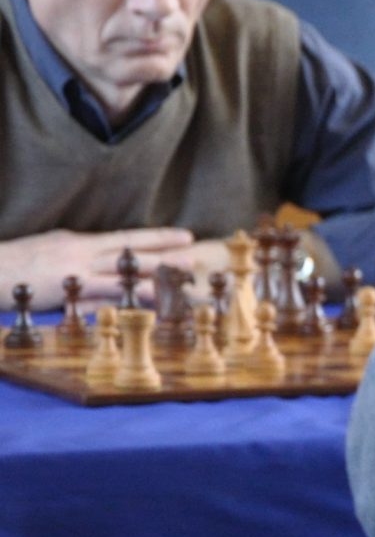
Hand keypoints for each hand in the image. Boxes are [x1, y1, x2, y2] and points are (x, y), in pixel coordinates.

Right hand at [0, 227, 198, 302]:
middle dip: (164, 250)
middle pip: (131, 248)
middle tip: (194, 251)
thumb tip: (90, 261)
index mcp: (77, 241)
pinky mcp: (70, 285)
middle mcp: (82, 250)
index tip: (181, 236)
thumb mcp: (45, 251)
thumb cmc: (9, 264)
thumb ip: (71, 255)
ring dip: (157, 272)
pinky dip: (131, 295)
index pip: (124, 237)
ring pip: (126, 268)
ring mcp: (78, 267)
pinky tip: (150, 300)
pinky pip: (107, 291)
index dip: (154, 237)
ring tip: (184, 275)